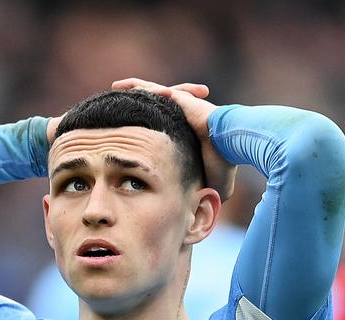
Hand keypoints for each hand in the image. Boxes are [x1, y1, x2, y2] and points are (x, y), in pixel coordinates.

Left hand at [111, 78, 235, 200]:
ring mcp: (181, 105)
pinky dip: (135, 87)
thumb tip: (202, 207)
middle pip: (155, 110)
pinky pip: (151, 89)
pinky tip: (118, 87)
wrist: (231, 145)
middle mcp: (184, 117)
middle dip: (137, 108)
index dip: (150, 132)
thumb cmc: (224, 164)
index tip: (134, 137)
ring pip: (151, 94)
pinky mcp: (179, 98)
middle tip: (118, 110)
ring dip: (132, 93)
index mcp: (189, 134)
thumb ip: (203, 191)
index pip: (165, 130)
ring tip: (114, 90)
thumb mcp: (212, 183)